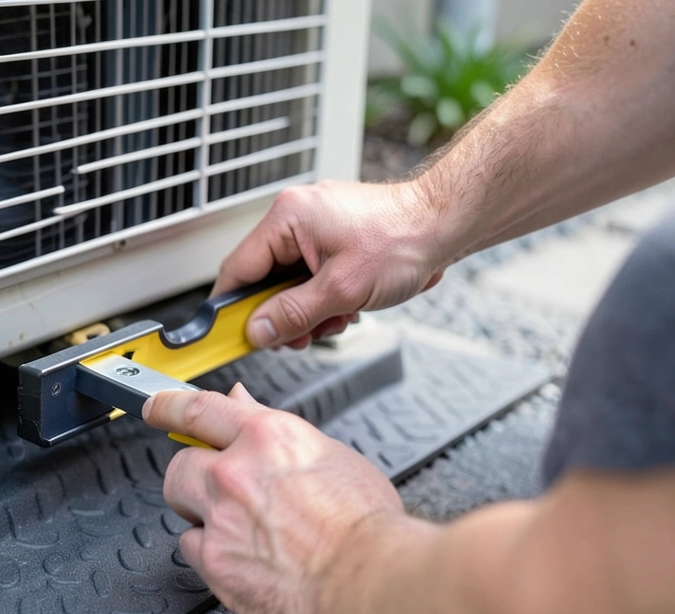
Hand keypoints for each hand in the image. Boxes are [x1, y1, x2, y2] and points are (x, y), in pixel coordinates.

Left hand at [143, 383, 406, 613]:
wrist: (368, 582)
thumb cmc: (365, 527)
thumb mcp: (331, 457)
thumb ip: (277, 431)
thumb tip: (244, 405)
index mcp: (267, 437)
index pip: (198, 409)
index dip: (168, 406)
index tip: (157, 407)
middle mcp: (235, 471)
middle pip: (180, 462)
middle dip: (192, 475)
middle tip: (217, 491)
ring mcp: (219, 517)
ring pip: (180, 505)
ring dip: (199, 513)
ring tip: (238, 529)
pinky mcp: (213, 561)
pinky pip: (190, 549)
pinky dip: (208, 554)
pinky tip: (241, 559)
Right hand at [216, 180, 450, 349]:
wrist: (447, 223)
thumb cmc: (404, 240)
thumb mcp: (342, 289)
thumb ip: (293, 314)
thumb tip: (257, 331)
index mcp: (287, 218)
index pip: (238, 269)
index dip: (230, 308)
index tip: (227, 336)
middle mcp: (296, 216)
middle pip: (263, 279)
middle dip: (282, 314)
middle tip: (299, 337)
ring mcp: (315, 225)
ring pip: (289, 282)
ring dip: (308, 310)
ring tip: (338, 317)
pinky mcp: (332, 236)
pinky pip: (311, 275)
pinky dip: (324, 297)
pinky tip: (347, 306)